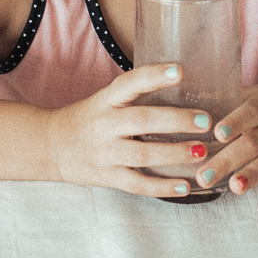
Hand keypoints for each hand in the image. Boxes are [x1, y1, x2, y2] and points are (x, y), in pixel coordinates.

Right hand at [44, 64, 214, 197]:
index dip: (153, 76)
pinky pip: (138, 184)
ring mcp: (104, 153)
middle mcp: (104, 125)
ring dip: (175, 153)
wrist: (50, 145)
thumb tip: (182, 81)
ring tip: (202, 151)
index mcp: (105, 100)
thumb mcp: (105, 99)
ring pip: (143, 154)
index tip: (179, 70)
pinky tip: (185, 186)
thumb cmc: (89, 119)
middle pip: (143, 120)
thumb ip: (135, 95)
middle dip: (177, 120)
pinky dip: (162, 187)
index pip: (129, 83)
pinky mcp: (107, 177)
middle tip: (206, 120)